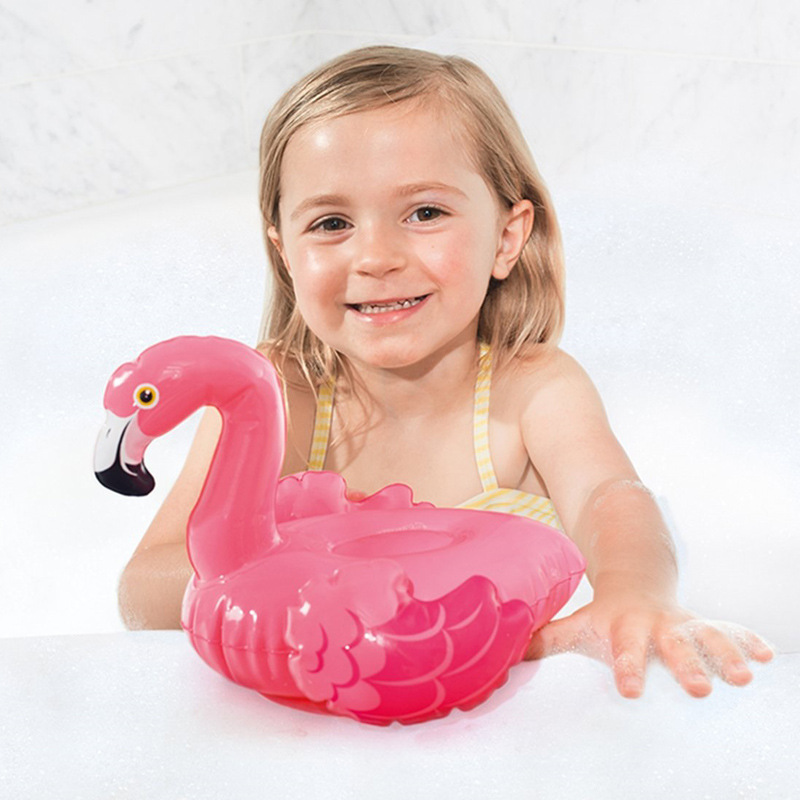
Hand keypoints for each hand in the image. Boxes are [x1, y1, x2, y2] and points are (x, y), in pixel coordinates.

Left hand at [525, 592, 773, 697]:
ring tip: (743, 677)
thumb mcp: (578, 624)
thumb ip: (546, 639)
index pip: (623, 651)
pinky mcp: (703, 624)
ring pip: (707, 637)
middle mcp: (657, 626)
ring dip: (725, 655)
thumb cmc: (605, 615)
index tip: (629, 690)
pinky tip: (766, 656)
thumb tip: (507, 652)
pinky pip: (729, 631)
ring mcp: (683, 623)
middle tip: (698, 689)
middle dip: (685, 665)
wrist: (635, 578)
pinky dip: (748, 642)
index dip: (626, 668)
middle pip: (671, 645)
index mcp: (624, 627)